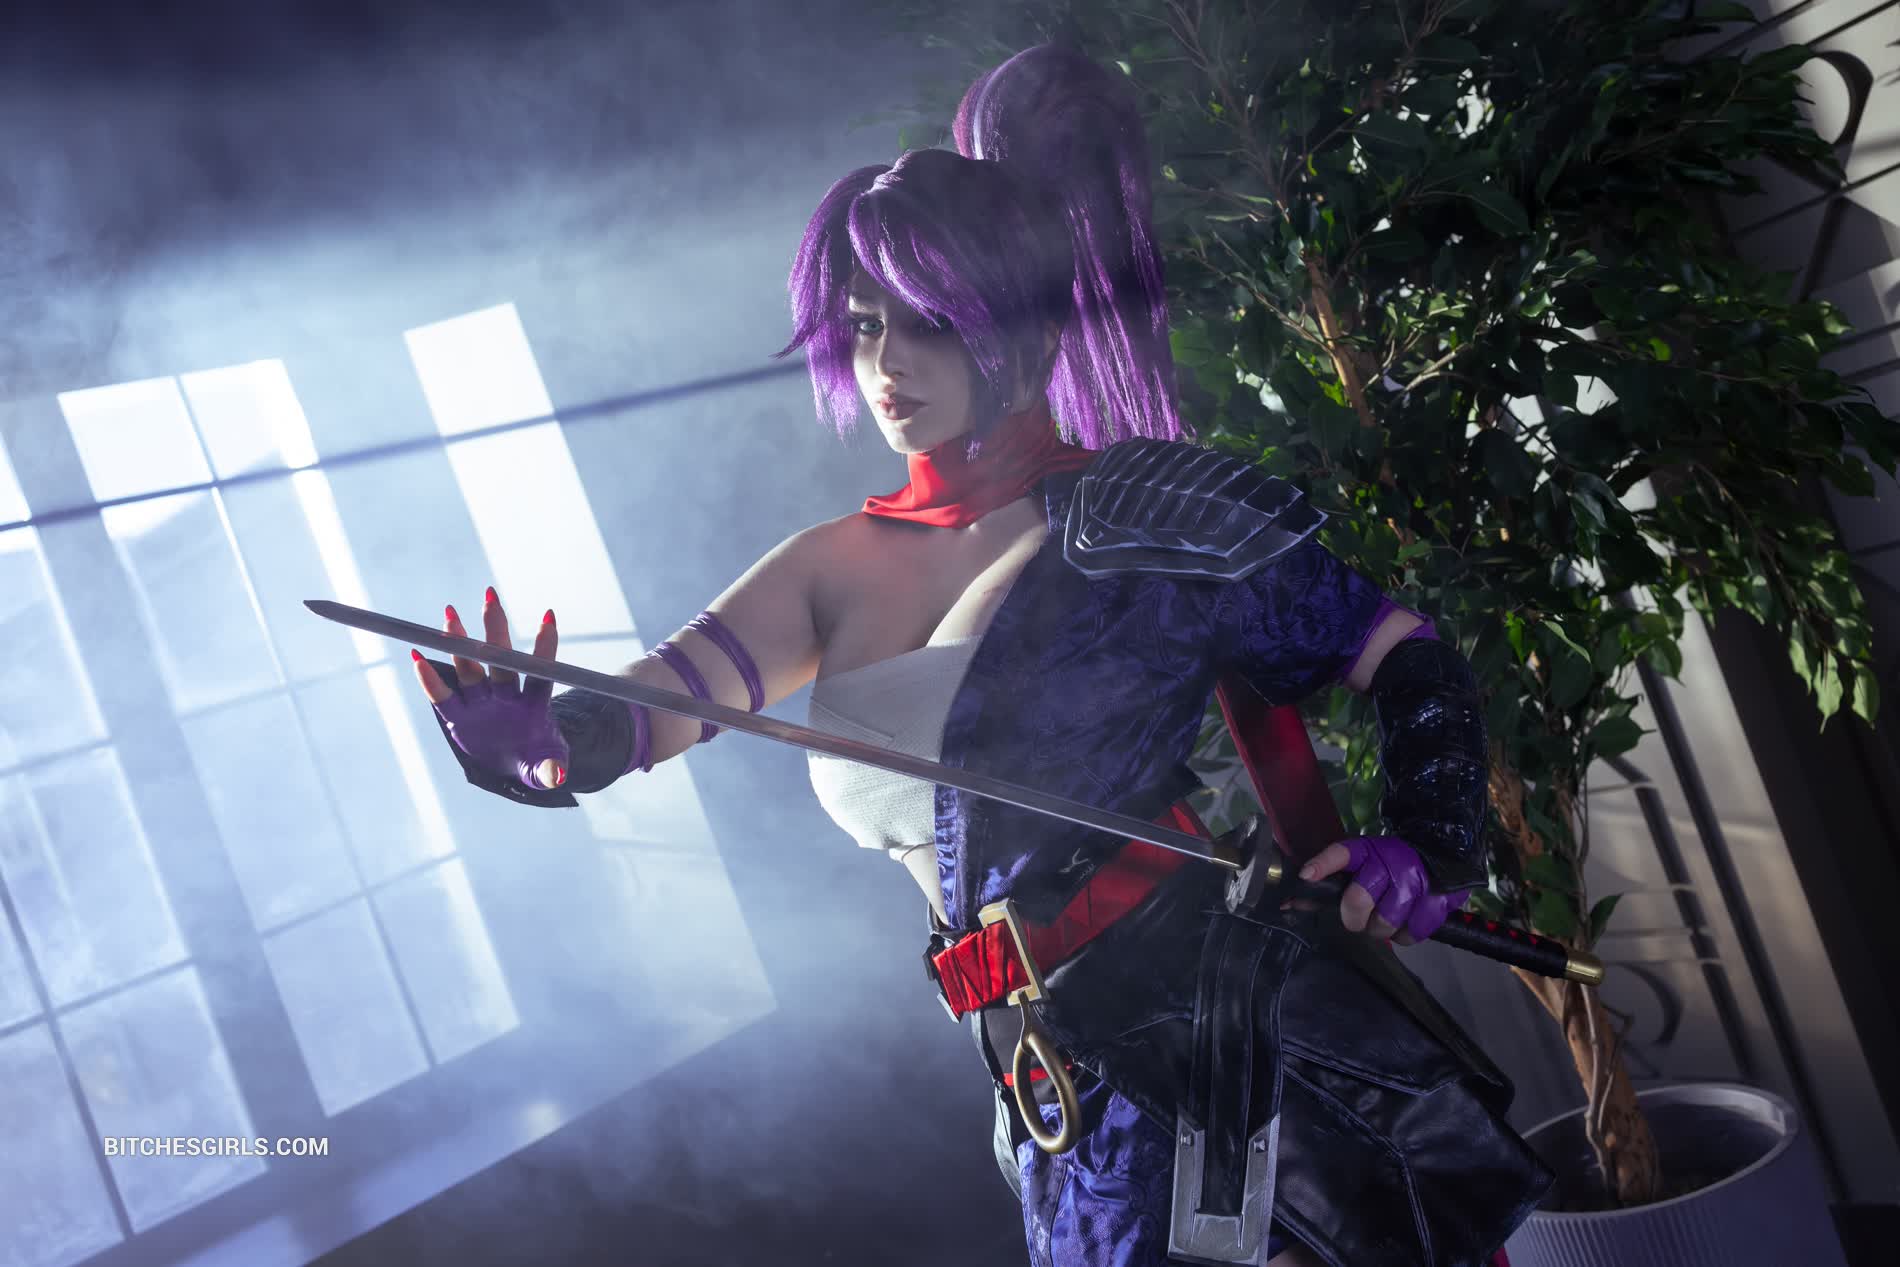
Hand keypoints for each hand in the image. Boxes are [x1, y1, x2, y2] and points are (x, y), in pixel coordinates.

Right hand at [412, 586, 567, 789]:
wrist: (515, 766)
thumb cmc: (538, 760)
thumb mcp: (547, 769)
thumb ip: (550, 770)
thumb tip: (555, 778)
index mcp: (533, 704)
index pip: (540, 670)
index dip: (545, 646)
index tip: (549, 615)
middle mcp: (505, 696)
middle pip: (500, 659)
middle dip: (495, 630)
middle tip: (491, 597)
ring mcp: (481, 702)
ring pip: (470, 668)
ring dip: (461, 643)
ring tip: (450, 616)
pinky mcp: (459, 717)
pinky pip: (442, 697)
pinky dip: (430, 680)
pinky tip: (417, 658)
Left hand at [1296, 835, 1462, 944]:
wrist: (1440, 853)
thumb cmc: (1389, 866)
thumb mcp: (1360, 867)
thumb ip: (1327, 886)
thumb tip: (1288, 906)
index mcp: (1364, 851)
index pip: (1339, 853)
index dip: (1322, 864)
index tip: (1305, 876)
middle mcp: (1388, 862)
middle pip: (1358, 899)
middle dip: (1353, 918)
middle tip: (1357, 920)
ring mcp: (1414, 880)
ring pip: (1386, 921)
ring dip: (1381, 929)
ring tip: (1384, 920)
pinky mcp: (1437, 899)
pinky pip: (1413, 932)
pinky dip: (1406, 935)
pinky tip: (1406, 923)